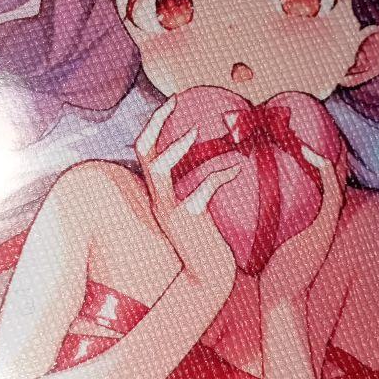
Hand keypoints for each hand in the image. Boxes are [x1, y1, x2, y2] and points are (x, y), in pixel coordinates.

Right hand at [136, 98, 240, 298]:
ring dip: (175, 146)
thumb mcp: (196, 212)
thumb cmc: (207, 244)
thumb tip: (217, 161)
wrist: (207, 279)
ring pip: (157, 168)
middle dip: (155, 122)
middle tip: (173, 100)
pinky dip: (220, 175)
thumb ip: (195, 187)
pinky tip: (236, 169)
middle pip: (142, 151)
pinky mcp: (188, 220)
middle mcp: (158, 199)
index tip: (171, 102)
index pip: (144, 151)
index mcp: (159, 194)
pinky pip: (201, 189)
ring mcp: (170, 210)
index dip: (154, 124)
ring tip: (195, 132)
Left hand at [261, 145, 343, 304]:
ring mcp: (328, 223)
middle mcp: (326, 220)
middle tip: (303, 132)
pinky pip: (332, 193)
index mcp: (315, 222)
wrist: (281, 297)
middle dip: (324, 154)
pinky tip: (311, 154)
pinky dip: (325, 171)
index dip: (316, 164)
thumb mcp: (270, 242)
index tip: (299, 144)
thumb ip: (266, 224)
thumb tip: (245, 208)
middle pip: (333, 180)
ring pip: (335, 182)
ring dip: (324, 157)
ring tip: (306, 137)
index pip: (322, 186)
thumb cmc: (272, 273)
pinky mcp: (326, 227)